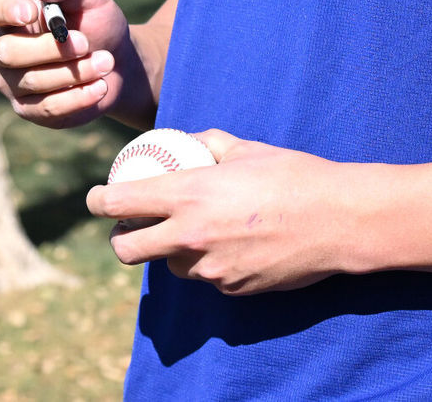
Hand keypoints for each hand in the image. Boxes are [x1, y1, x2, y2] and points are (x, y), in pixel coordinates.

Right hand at [0, 0, 147, 128]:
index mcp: (13, 14)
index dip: (7, 10)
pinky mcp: (30, 109)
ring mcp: (12, 81)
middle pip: (8, 52)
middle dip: (52, 49)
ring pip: (33, 81)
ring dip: (75, 71)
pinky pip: (47, 108)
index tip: (33, 12)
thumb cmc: (97, 22)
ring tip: (106, 61)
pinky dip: (78, 97)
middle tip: (86, 42)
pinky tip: (100, 86)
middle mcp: (3, 48)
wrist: (119, 62)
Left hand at [86, 130, 358, 294]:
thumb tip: (190, 141)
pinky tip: (235, 241)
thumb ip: (210, 144)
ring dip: (171, 250)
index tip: (95, 196)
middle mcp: (191, 236)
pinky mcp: (230, 289)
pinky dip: (209, 261)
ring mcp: (209, 269)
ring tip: (196, 228)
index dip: (99, 200)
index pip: (121, 202)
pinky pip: (206, 275)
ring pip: (170, 265)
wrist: (337, 220)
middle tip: (130, 225)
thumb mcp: (247, 149)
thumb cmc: (293, 175)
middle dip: (121, 238)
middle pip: (128, 249)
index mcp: (190, 195)